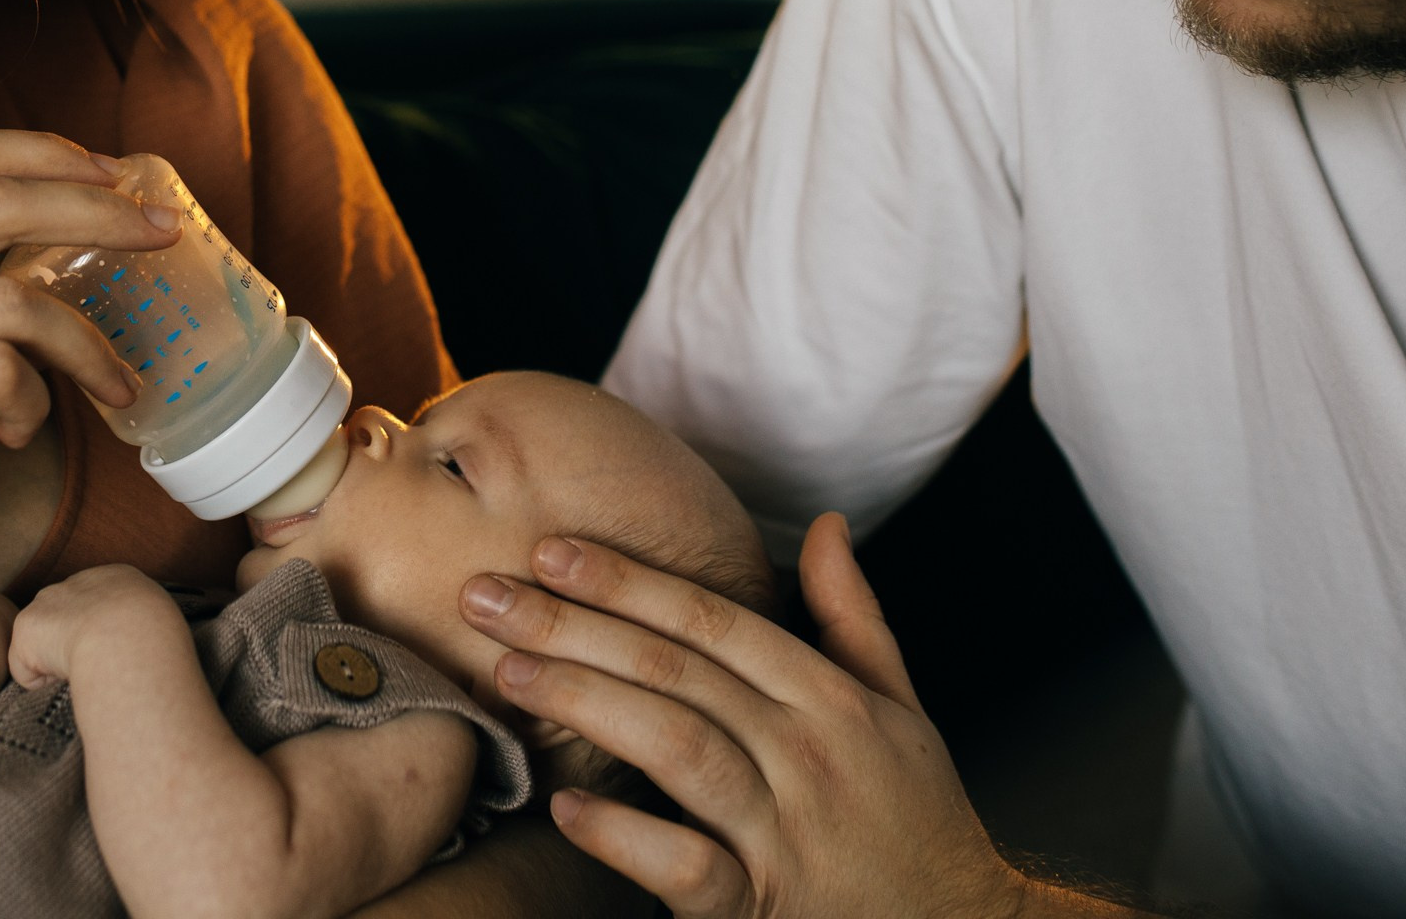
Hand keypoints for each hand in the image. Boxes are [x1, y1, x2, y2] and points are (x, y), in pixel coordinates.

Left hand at [9, 564, 183, 687]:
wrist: (126, 638)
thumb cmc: (155, 640)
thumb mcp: (162, 622)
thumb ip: (144, 624)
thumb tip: (142, 645)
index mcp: (118, 578)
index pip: (100, 606)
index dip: (102, 635)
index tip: (113, 653)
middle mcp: (78, 582)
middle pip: (66, 619)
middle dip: (71, 644)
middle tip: (94, 666)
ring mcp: (48, 601)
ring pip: (43, 644)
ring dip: (56, 663)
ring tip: (83, 671)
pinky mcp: (26, 627)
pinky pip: (27, 671)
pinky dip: (41, 682)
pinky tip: (66, 676)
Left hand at [460, 514, 1027, 918]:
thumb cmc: (917, 819)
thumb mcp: (899, 710)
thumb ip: (853, 617)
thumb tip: (824, 526)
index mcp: (831, 698)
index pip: (714, 620)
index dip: (629, 582)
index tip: (551, 549)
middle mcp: (808, 753)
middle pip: (677, 670)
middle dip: (573, 625)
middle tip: (487, 597)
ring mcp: (786, 832)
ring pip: (677, 747)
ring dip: (586, 704)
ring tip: (508, 674)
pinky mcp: (765, 907)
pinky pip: (688, 868)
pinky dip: (627, 837)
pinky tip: (567, 808)